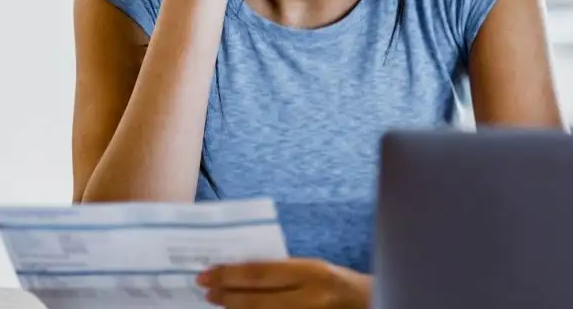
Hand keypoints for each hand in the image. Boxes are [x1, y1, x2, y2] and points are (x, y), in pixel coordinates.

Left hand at [197, 258, 370, 308]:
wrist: (367, 304)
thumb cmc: (337, 282)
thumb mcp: (313, 269)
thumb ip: (284, 271)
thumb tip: (242, 272)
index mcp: (312, 273)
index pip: (261, 273)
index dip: (230, 274)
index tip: (208, 272)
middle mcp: (308, 298)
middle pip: (255, 299)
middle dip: (226, 294)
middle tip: (206, 287)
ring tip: (217, 300)